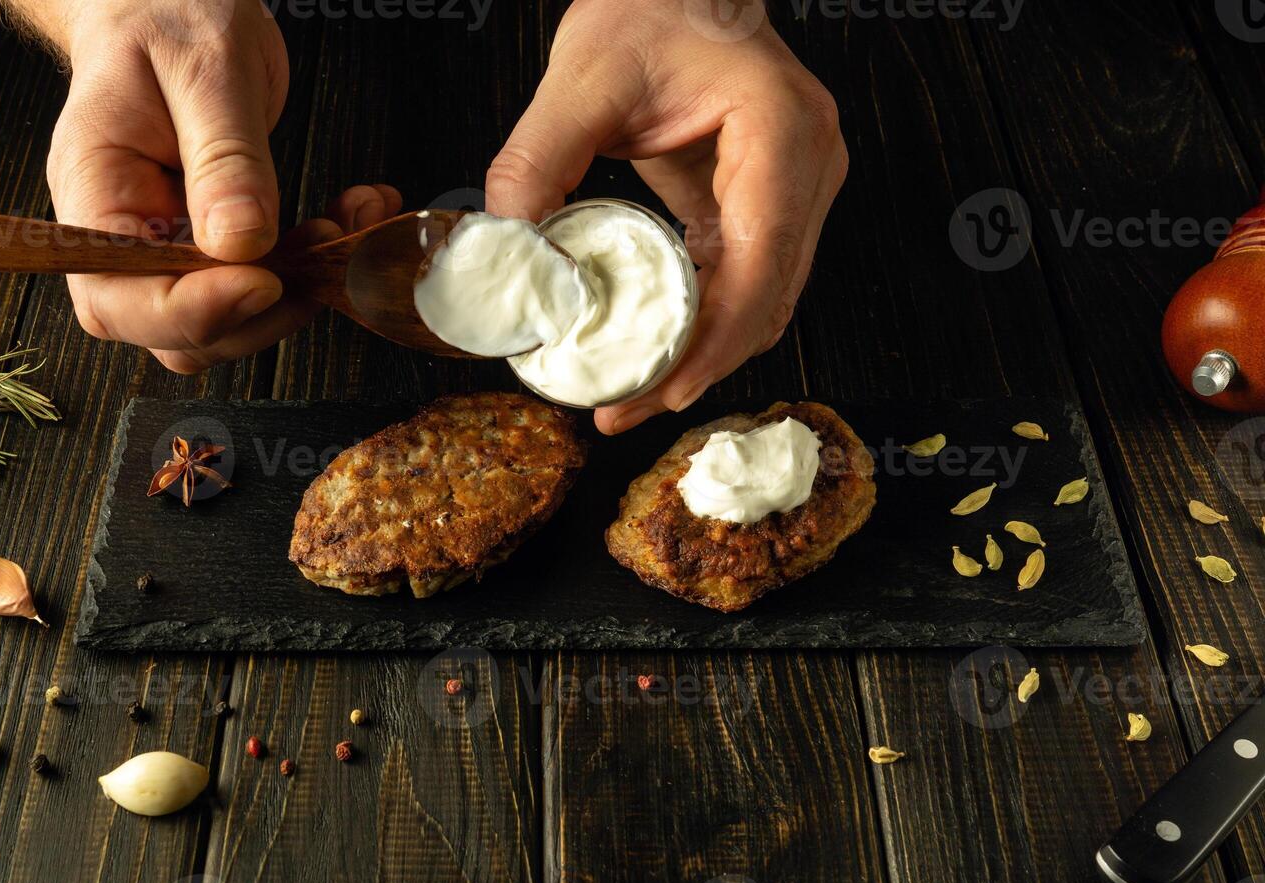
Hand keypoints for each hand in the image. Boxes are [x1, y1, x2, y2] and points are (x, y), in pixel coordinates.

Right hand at [31, 0, 401, 371]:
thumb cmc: (169, 11)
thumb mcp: (204, 66)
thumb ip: (224, 158)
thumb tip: (240, 244)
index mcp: (93, 191)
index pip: (117, 299)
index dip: (193, 310)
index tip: (265, 279)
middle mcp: (122, 234)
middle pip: (176, 334)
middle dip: (260, 312)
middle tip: (322, 247)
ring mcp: (166, 245)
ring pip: (226, 326)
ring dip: (296, 294)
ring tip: (343, 224)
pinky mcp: (212, 245)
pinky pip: (259, 287)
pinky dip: (311, 268)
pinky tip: (348, 217)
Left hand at [486, 0, 846, 433]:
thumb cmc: (650, 7)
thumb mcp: (580, 77)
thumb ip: (538, 162)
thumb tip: (506, 251)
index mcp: (781, 130)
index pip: (761, 258)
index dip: (713, 339)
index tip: (660, 388)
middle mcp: (810, 165)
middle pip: (769, 297)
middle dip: (700, 365)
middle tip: (625, 409)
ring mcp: (802, 187)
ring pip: (765, 301)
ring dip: (703, 354)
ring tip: (632, 394)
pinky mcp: (773, 202)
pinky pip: (747, 280)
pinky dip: (703, 322)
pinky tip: (653, 349)